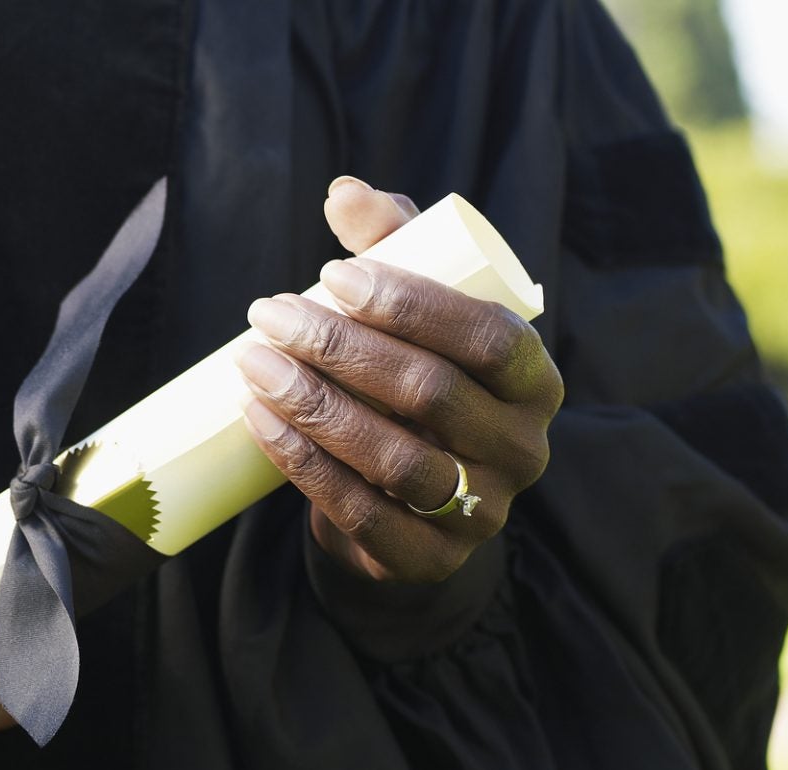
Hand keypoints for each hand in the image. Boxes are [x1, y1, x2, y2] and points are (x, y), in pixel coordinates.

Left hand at [236, 175, 562, 583]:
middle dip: (340, 348)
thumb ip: (394, 246)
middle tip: (268, 314)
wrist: (406, 506)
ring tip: (253, 363)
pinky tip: (259, 420)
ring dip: (314, 406)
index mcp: (535, 380)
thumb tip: (345, 192)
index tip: (329, 275)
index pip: (486, 336)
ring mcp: (482, 513)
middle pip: (430, 392)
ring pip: (394, 457)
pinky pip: (361, 512)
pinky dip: (304, 464)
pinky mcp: (429, 560)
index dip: (410, 304)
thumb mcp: (414, 314)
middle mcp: (522, 448)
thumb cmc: (413, 385)